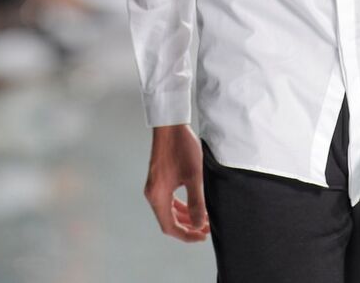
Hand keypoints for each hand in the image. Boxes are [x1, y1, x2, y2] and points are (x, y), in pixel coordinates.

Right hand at [144, 125, 210, 242]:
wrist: (170, 124)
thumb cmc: (182, 147)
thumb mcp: (194, 176)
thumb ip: (197, 202)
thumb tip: (199, 225)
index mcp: (158, 196)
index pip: (170, 226)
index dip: (187, 235)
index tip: (203, 235)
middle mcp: (153, 193)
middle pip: (169, 219)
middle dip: (189, 225)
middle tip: (207, 227)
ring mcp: (154, 186)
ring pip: (170, 210)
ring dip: (186, 215)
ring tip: (203, 217)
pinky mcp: (159, 178)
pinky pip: (169, 199)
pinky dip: (181, 205)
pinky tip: (194, 204)